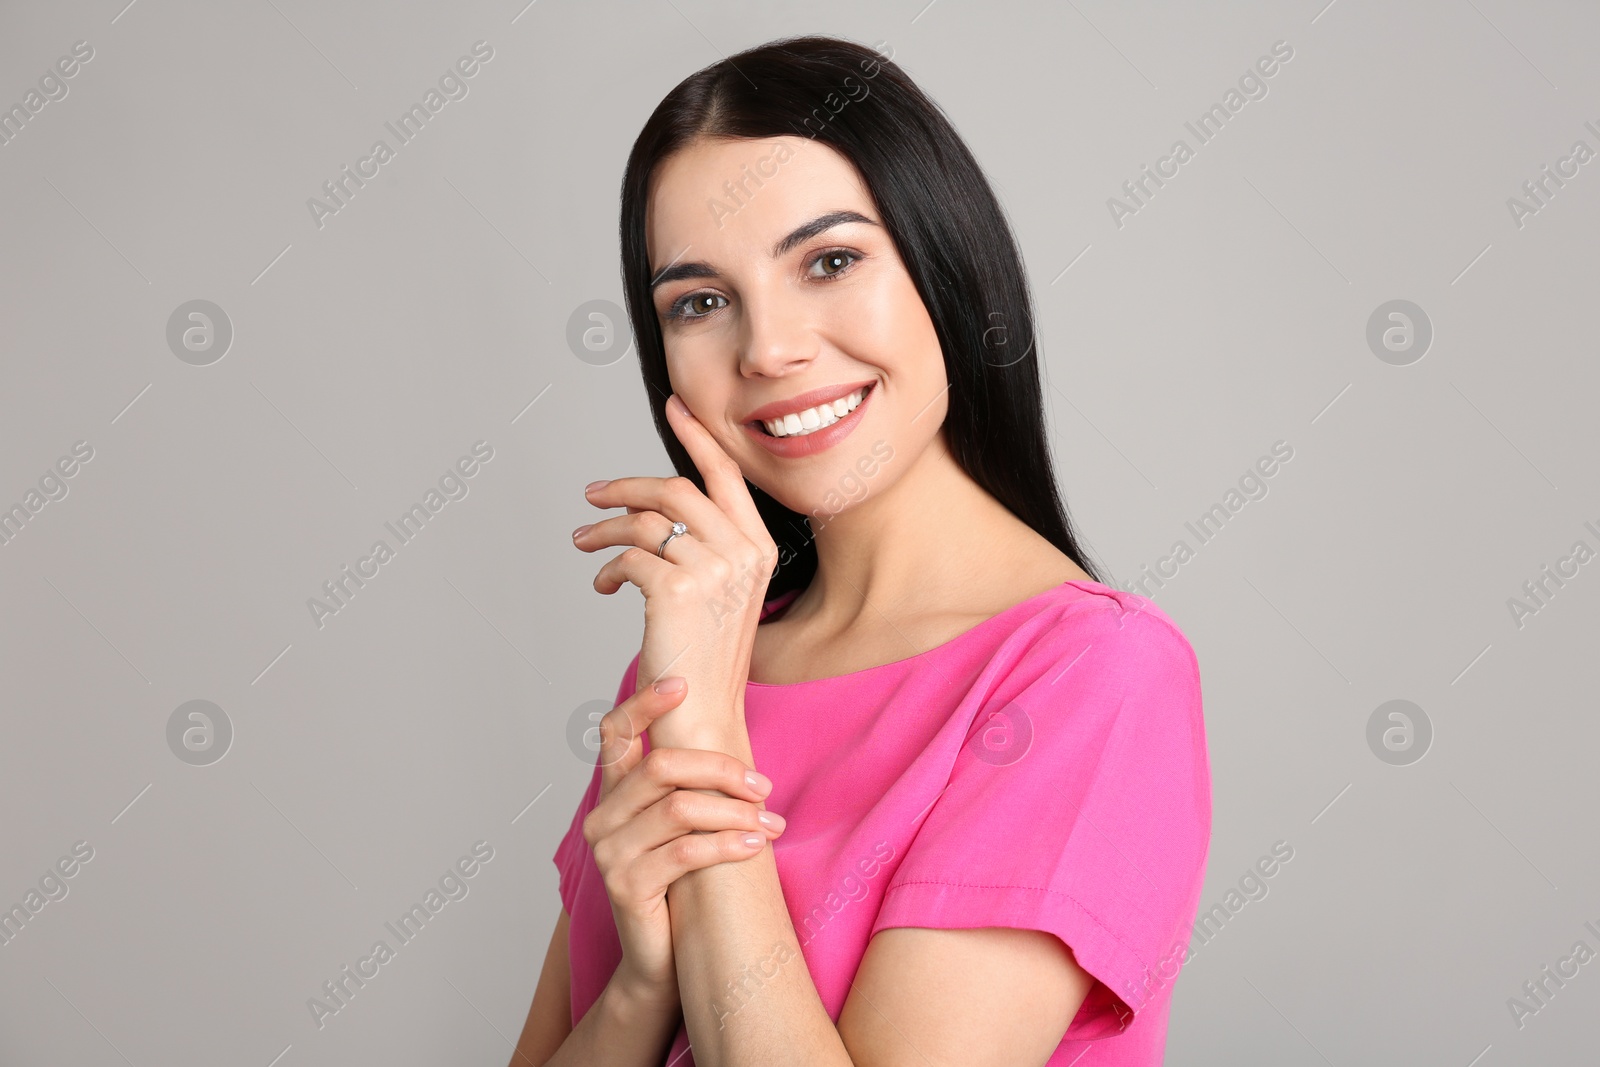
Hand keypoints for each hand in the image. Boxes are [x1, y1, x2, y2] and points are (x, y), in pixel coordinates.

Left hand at [574, 393, 778, 742]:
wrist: (704, 711)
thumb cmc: (706, 656)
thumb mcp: (719, 592)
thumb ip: (705, 546)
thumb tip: (660, 509)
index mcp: (760, 548)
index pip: (726, 476)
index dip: (698, 437)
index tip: (675, 406)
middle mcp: (743, 553)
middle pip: (676, 489)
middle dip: (626, 487)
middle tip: (593, 494)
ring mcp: (713, 570)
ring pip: (645, 522)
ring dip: (604, 529)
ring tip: (583, 543)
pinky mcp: (677, 589)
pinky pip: (628, 557)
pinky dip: (607, 568)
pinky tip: (602, 585)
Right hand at [584, 676, 784, 1005]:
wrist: (662, 964)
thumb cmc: (681, 890)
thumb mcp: (683, 831)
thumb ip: (689, 789)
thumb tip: (734, 741)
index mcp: (613, 796)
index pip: (615, 733)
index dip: (644, 703)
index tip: (683, 683)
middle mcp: (602, 818)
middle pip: (661, 766)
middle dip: (720, 769)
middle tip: (763, 785)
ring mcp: (609, 853)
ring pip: (678, 808)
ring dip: (735, 812)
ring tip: (772, 824)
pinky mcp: (626, 886)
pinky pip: (684, 851)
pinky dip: (727, 845)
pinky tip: (756, 846)